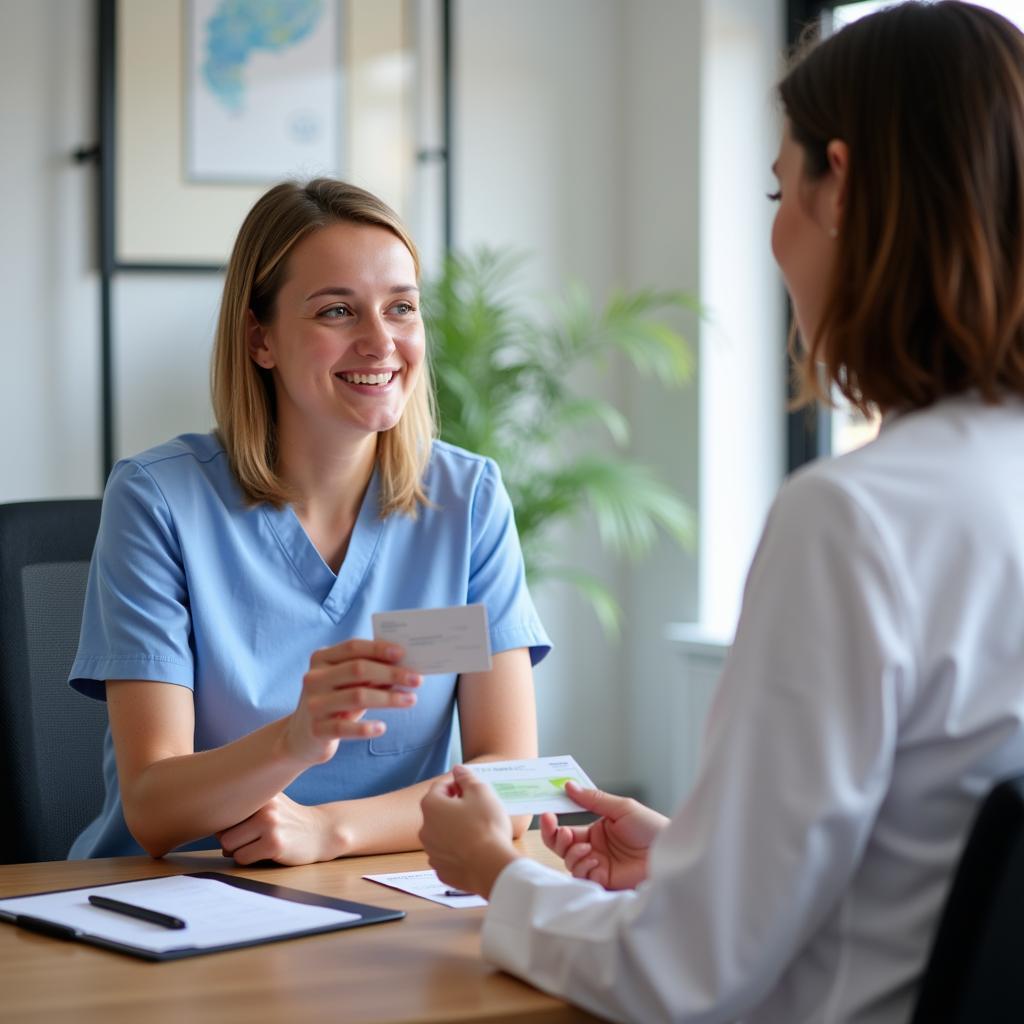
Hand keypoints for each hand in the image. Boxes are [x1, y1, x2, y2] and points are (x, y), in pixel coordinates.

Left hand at [216, 792, 342, 865]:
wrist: (321, 831)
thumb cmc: (288, 819)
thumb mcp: (271, 801)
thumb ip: (244, 802)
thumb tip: (204, 814)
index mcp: (261, 791)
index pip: (223, 809)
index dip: (225, 822)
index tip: (233, 823)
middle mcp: (265, 805)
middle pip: (221, 831)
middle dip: (230, 839)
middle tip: (249, 837)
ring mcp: (270, 824)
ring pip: (228, 846)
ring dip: (238, 850)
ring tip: (256, 844)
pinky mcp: (274, 845)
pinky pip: (242, 858)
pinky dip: (249, 859)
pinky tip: (265, 852)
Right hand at [281, 639, 421, 766]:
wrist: (302, 737)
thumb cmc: (335, 703)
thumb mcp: (349, 684)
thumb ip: (370, 673)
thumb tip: (405, 665)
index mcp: (321, 659)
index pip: (352, 647)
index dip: (379, 648)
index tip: (403, 653)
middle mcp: (314, 678)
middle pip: (358, 669)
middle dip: (391, 672)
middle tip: (417, 679)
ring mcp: (314, 704)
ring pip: (357, 696)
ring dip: (389, 697)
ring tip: (411, 700)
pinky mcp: (316, 730)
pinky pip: (345, 727)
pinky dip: (366, 727)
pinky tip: (382, 727)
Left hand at [419, 764, 518, 897]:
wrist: (490, 867)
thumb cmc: (486, 825)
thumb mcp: (481, 792)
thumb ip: (466, 777)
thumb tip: (458, 769)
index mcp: (431, 806)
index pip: (441, 786)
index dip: (458, 784)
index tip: (473, 789)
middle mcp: (425, 829)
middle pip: (439, 811)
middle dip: (455, 807)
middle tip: (478, 809)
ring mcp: (431, 852)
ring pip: (443, 834)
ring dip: (455, 829)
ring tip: (478, 831)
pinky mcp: (441, 870)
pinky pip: (448, 854)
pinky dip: (458, 851)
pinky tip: (474, 850)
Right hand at [539, 781, 668, 889]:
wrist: (670, 851)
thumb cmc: (651, 828)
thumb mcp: (621, 808)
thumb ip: (593, 799)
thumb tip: (568, 785)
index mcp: (597, 832)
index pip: (566, 830)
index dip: (553, 825)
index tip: (547, 815)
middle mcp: (594, 850)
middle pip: (562, 848)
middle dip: (554, 839)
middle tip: (560, 831)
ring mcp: (599, 867)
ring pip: (569, 863)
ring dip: (572, 854)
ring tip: (587, 849)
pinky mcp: (605, 882)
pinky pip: (582, 877)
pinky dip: (583, 868)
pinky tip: (596, 861)